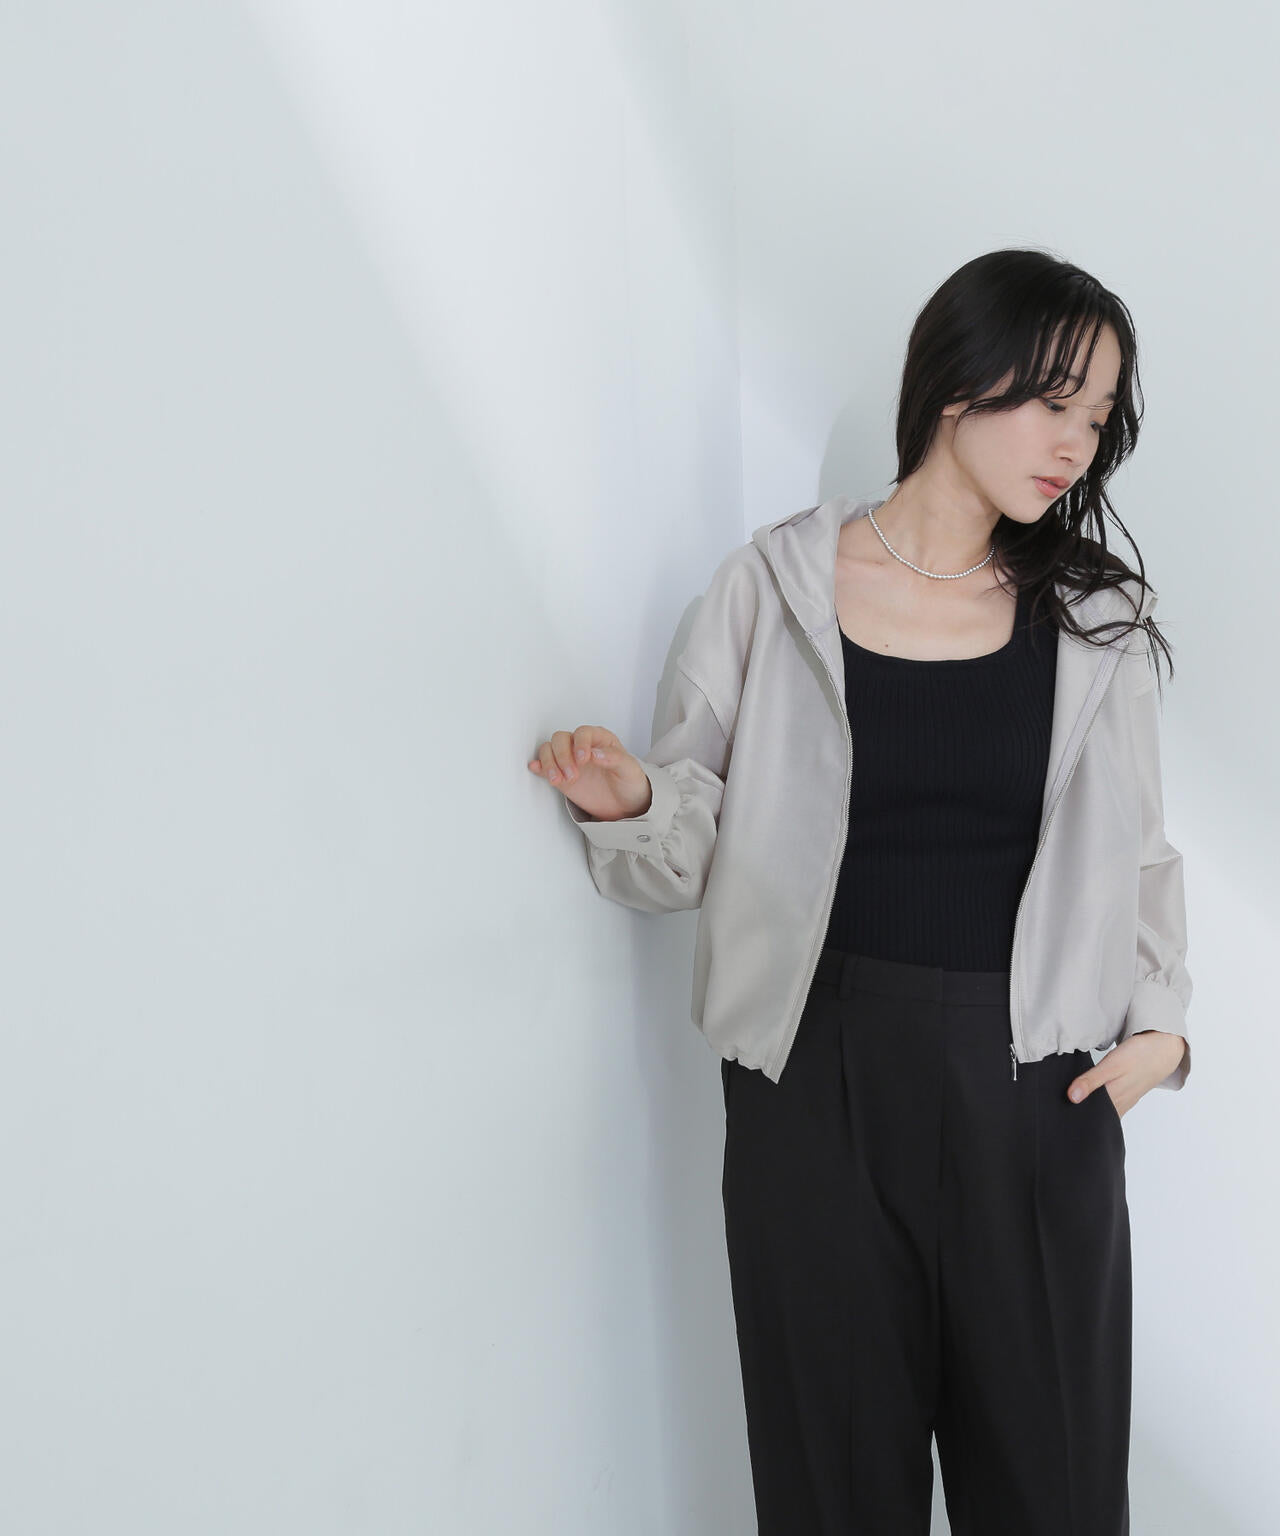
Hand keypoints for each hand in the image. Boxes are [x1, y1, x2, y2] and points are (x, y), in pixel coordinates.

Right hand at [527, 726, 652, 820]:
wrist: (624, 806)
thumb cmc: (629, 783)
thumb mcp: (630, 770)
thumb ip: (614, 758)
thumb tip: (595, 753)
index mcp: (600, 739)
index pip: (583, 732)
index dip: (580, 744)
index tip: (583, 760)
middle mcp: (582, 746)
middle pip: (561, 739)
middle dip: (562, 756)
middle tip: (571, 775)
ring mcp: (569, 760)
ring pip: (549, 749)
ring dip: (549, 763)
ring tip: (558, 780)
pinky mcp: (561, 775)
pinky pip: (544, 766)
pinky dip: (539, 767)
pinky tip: (537, 770)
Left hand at [1066, 1030, 1187, 1118]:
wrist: (1164, 1049)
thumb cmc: (1139, 1054)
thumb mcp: (1112, 1064)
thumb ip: (1091, 1081)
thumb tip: (1072, 1098)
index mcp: (1112, 1098)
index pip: (1088, 1114)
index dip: (1071, 1115)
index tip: (1055, 1113)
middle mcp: (1118, 1104)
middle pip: (1094, 1115)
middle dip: (1077, 1114)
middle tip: (1058, 1111)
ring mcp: (1124, 1101)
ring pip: (1102, 1111)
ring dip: (1088, 1109)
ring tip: (1067, 1106)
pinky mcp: (1126, 1095)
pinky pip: (1110, 1106)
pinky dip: (1098, 1103)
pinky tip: (1087, 1097)